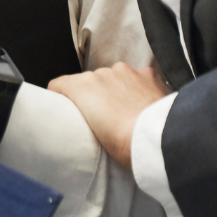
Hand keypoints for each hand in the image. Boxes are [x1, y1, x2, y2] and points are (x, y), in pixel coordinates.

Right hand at [48, 63, 168, 166]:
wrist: (157, 138)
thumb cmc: (124, 144)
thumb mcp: (93, 137)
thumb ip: (85, 118)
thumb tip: (89, 117)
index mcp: (82, 87)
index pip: (59, 85)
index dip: (60, 96)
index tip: (66, 108)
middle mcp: (101, 73)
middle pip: (89, 82)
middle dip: (94, 95)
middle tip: (103, 118)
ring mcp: (125, 71)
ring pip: (113, 78)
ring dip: (116, 90)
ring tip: (127, 113)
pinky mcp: (146, 74)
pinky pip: (136, 77)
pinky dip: (137, 87)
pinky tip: (144, 104)